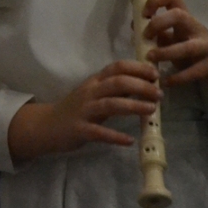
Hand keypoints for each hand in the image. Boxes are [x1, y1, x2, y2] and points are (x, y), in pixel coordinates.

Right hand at [7, 61, 158, 162]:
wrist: (48, 125)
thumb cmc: (77, 108)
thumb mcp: (94, 92)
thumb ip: (115, 88)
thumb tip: (144, 85)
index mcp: (95, 81)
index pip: (117, 67)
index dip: (138, 68)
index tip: (155, 74)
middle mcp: (90, 92)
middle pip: (117, 83)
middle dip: (141, 86)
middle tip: (159, 94)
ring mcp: (84, 110)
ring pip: (111, 104)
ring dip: (133, 106)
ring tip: (151, 110)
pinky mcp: (80, 129)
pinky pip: (99, 132)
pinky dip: (115, 136)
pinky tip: (129, 141)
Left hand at [144, 0, 207, 112]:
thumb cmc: (193, 48)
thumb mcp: (176, 37)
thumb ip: (158, 32)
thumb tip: (135, 26)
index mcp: (186, 17)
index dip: (155, 0)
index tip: (144, 13)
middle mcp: (196, 28)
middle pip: (179, 15)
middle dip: (158, 23)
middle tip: (146, 36)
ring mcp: (206, 46)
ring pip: (187, 47)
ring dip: (165, 53)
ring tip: (150, 58)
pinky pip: (193, 72)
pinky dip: (177, 78)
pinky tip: (165, 82)